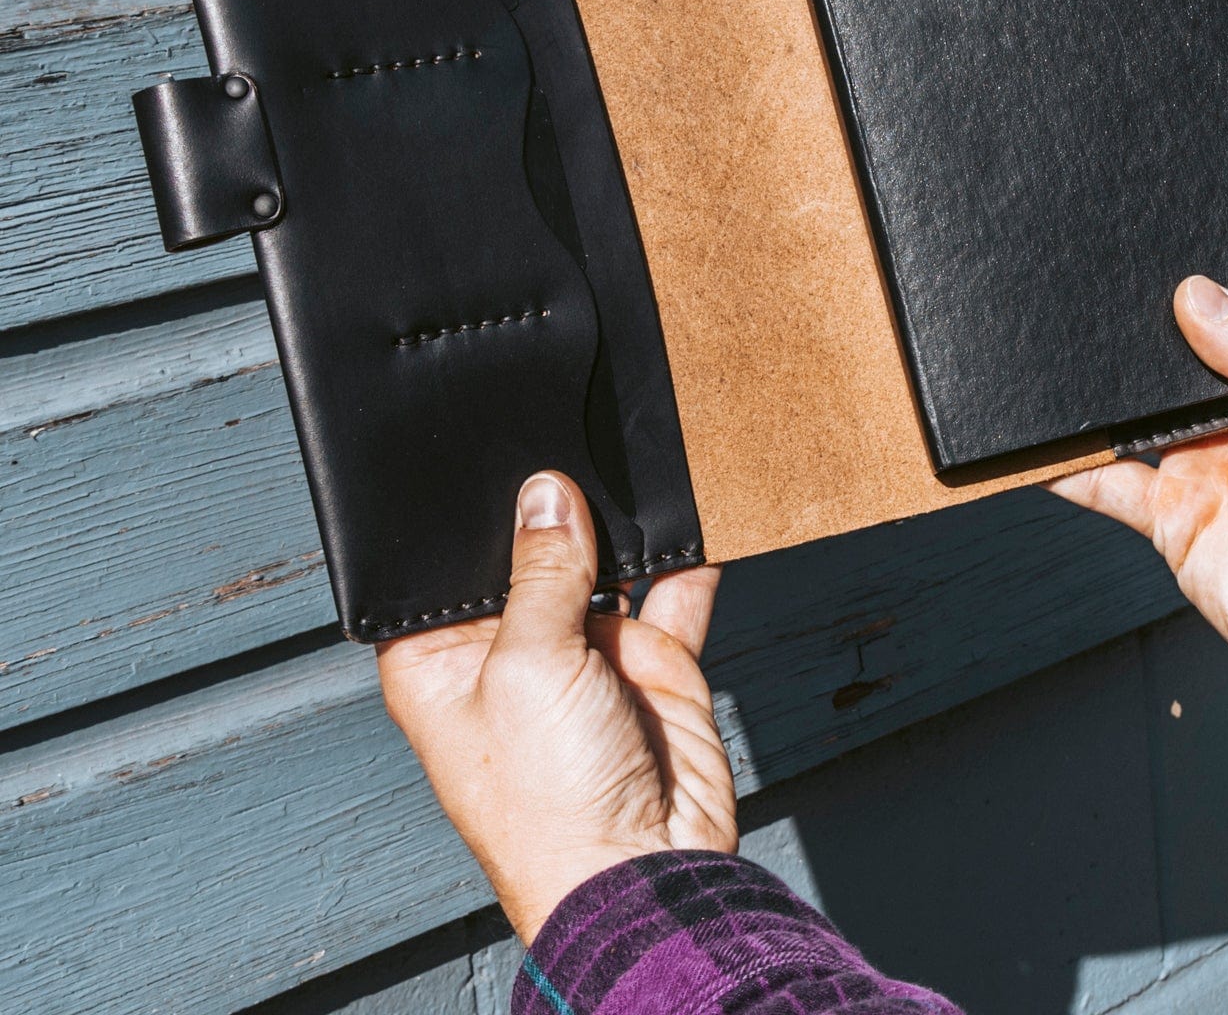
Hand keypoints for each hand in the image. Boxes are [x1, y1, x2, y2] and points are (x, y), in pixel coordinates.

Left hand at [376, 471, 736, 940]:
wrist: (644, 869)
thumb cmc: (547, 803)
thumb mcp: (525, 666)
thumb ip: (540, 572)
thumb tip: (547, 495)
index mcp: (446, 661)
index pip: (443, 571)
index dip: (465, 522)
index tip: (486, 456)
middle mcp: (514, 654)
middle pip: (530, 559)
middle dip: (555, 514)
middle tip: (573, 448)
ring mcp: (587, 658)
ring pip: (604, 568)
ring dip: (622, 530)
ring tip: (630, 469)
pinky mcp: (652, 665)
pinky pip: (672, 595)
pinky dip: (687, 560)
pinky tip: (694, 516)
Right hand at [1050, 276, 1227, 759]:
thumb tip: (1202, 297)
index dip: (1199, 309)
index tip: (1156, 280)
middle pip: (1176, 376)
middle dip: (1138, 352)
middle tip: (1097, 318)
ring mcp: (1210, 476)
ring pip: (1136, 426)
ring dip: (1100, 405)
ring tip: (1060, 369)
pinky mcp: (1179, 525)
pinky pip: (1111, 488)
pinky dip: (1072, 469)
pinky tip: (1047, 447)